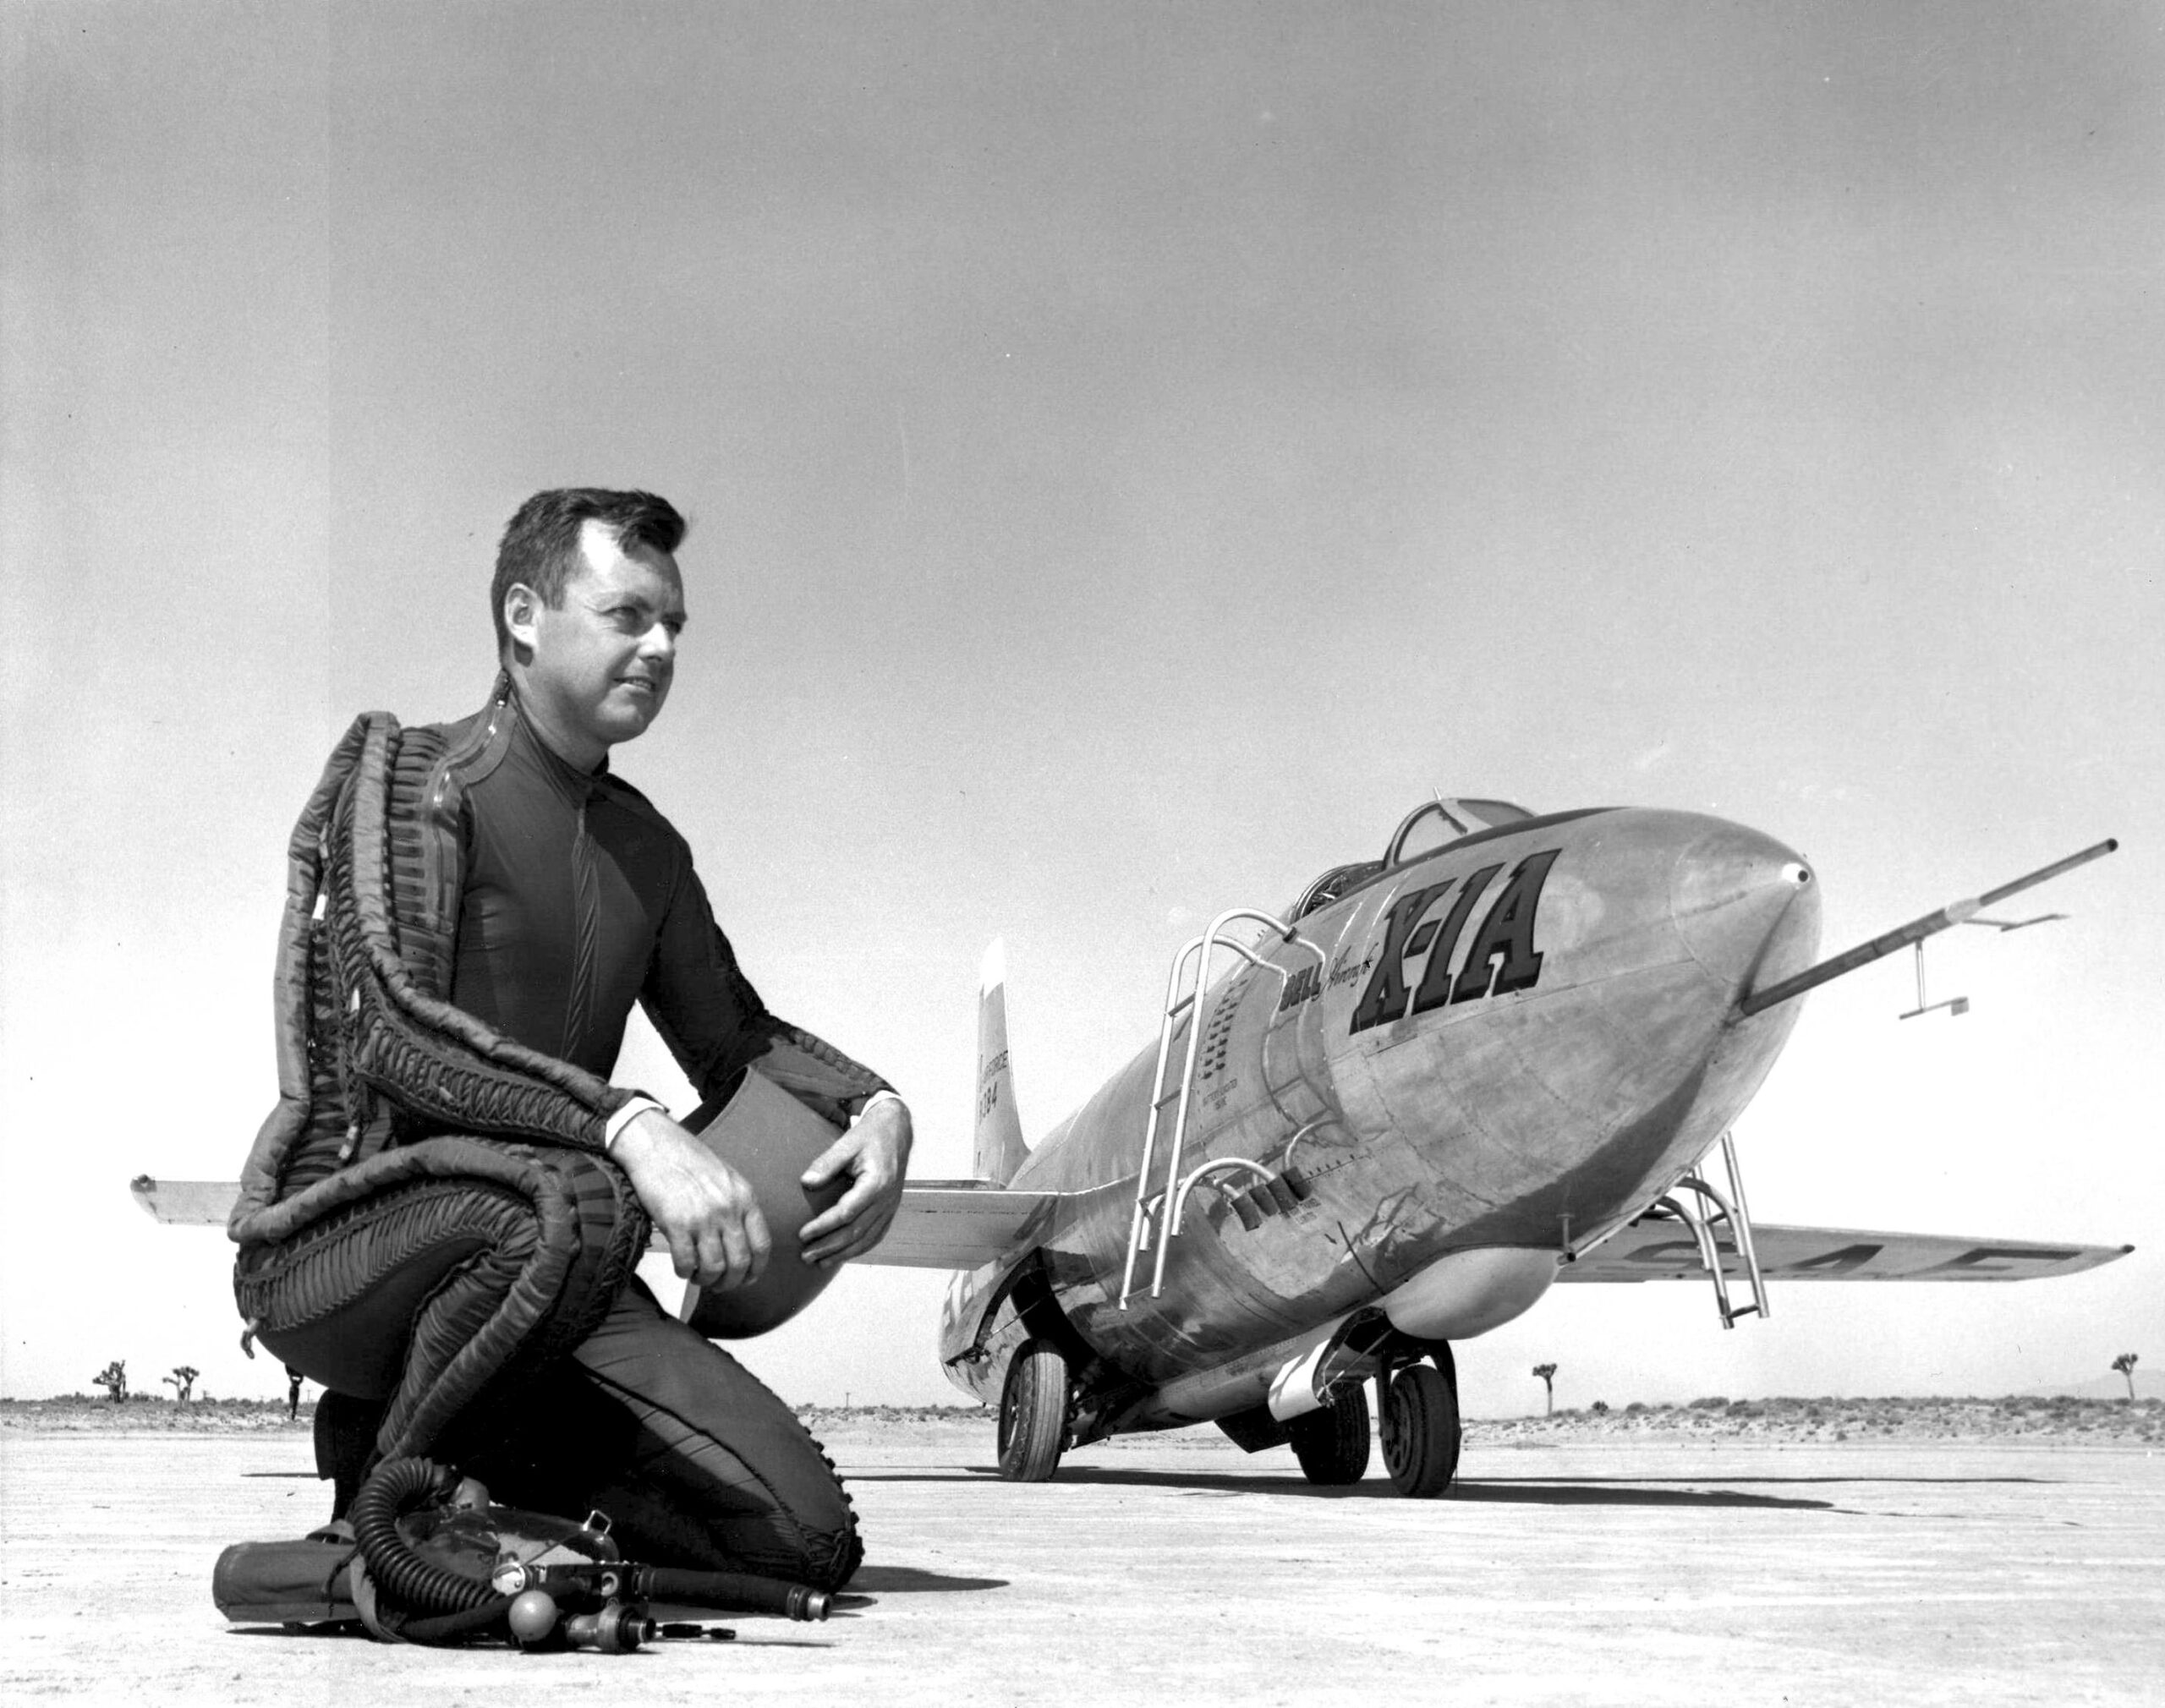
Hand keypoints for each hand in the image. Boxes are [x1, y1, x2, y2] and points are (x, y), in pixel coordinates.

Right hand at [611, 1110, 770, 1291]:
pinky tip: (682, 1268)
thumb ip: (737, 1206)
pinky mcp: (676, 1223)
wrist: (655, 1145)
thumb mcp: (726, 1179)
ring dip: (707, 1280)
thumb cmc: (689, 1161)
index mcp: (745, 1197)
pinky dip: (685, 1272)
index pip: (762, 1245)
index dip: (756, 1270)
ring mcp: (703, 1217)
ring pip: (714, 1268)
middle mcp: (728, 1209)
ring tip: (698, 1277)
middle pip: (740, 1262)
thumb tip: (741, 1242)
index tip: (747, 1279)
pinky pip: (686, 1262)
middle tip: (719, 1285)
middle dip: (731, 1282)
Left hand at [798, 1094, 911, 1266]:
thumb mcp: (847, 1143)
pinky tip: (843, 1255)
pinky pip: (876, 1235)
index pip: (847, 1213)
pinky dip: (859, 1248)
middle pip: (856, 1232)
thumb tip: (806, 1182)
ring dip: (842, 1253)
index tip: (803, 1234)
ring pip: (866, 1238)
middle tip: (805, 1255)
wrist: (897, 1132)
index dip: (824, 1226)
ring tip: (819, 1262)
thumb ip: (827, 1163)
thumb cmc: (870, 1136)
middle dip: (829, 1247)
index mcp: (877, 1183)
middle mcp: (886, 1199)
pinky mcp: (890, 1209)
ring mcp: (891, 1207)